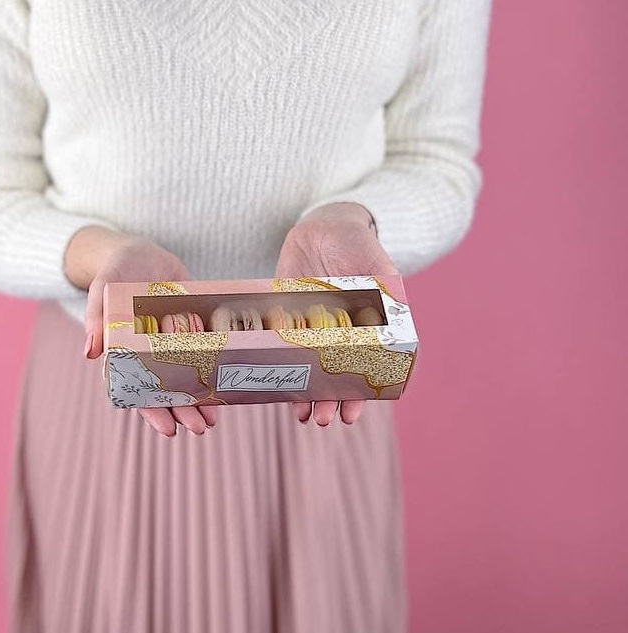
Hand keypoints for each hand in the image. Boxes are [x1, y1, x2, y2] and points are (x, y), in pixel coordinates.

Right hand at [65, 226, 217, 436]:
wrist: (142, 253)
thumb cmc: (115, 270)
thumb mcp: (103, 288)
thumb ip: (97, 317)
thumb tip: (89, 351)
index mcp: (126, 353)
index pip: (138, 390)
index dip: (152, 411)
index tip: (168, 430)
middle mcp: (151, 354)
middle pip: (166, 391)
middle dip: (183, 412)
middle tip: (200, 429)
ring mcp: (174, 344)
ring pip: (187, 378)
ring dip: (200, 400)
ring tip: (213, 419)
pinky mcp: (193, 330)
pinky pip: (206, 354)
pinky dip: (215, 370)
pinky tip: (227, 385)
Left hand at [275, 202, 397, 425]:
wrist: (322, 226)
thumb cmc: (358, 246)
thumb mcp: (378, 267)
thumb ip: (387, 293)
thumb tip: (397, 322)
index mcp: (366, 331)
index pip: (365, 372)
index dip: (361, 395)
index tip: (353, 412)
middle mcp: (338, 336)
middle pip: (334, 377)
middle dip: (330, 400)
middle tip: (325, 419)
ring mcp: (310, 329)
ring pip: (307, 370)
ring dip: (305, 394)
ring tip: (303, 415)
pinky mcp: (284, 318)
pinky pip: (279, 348)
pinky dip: (276, 366)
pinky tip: (273, 384)